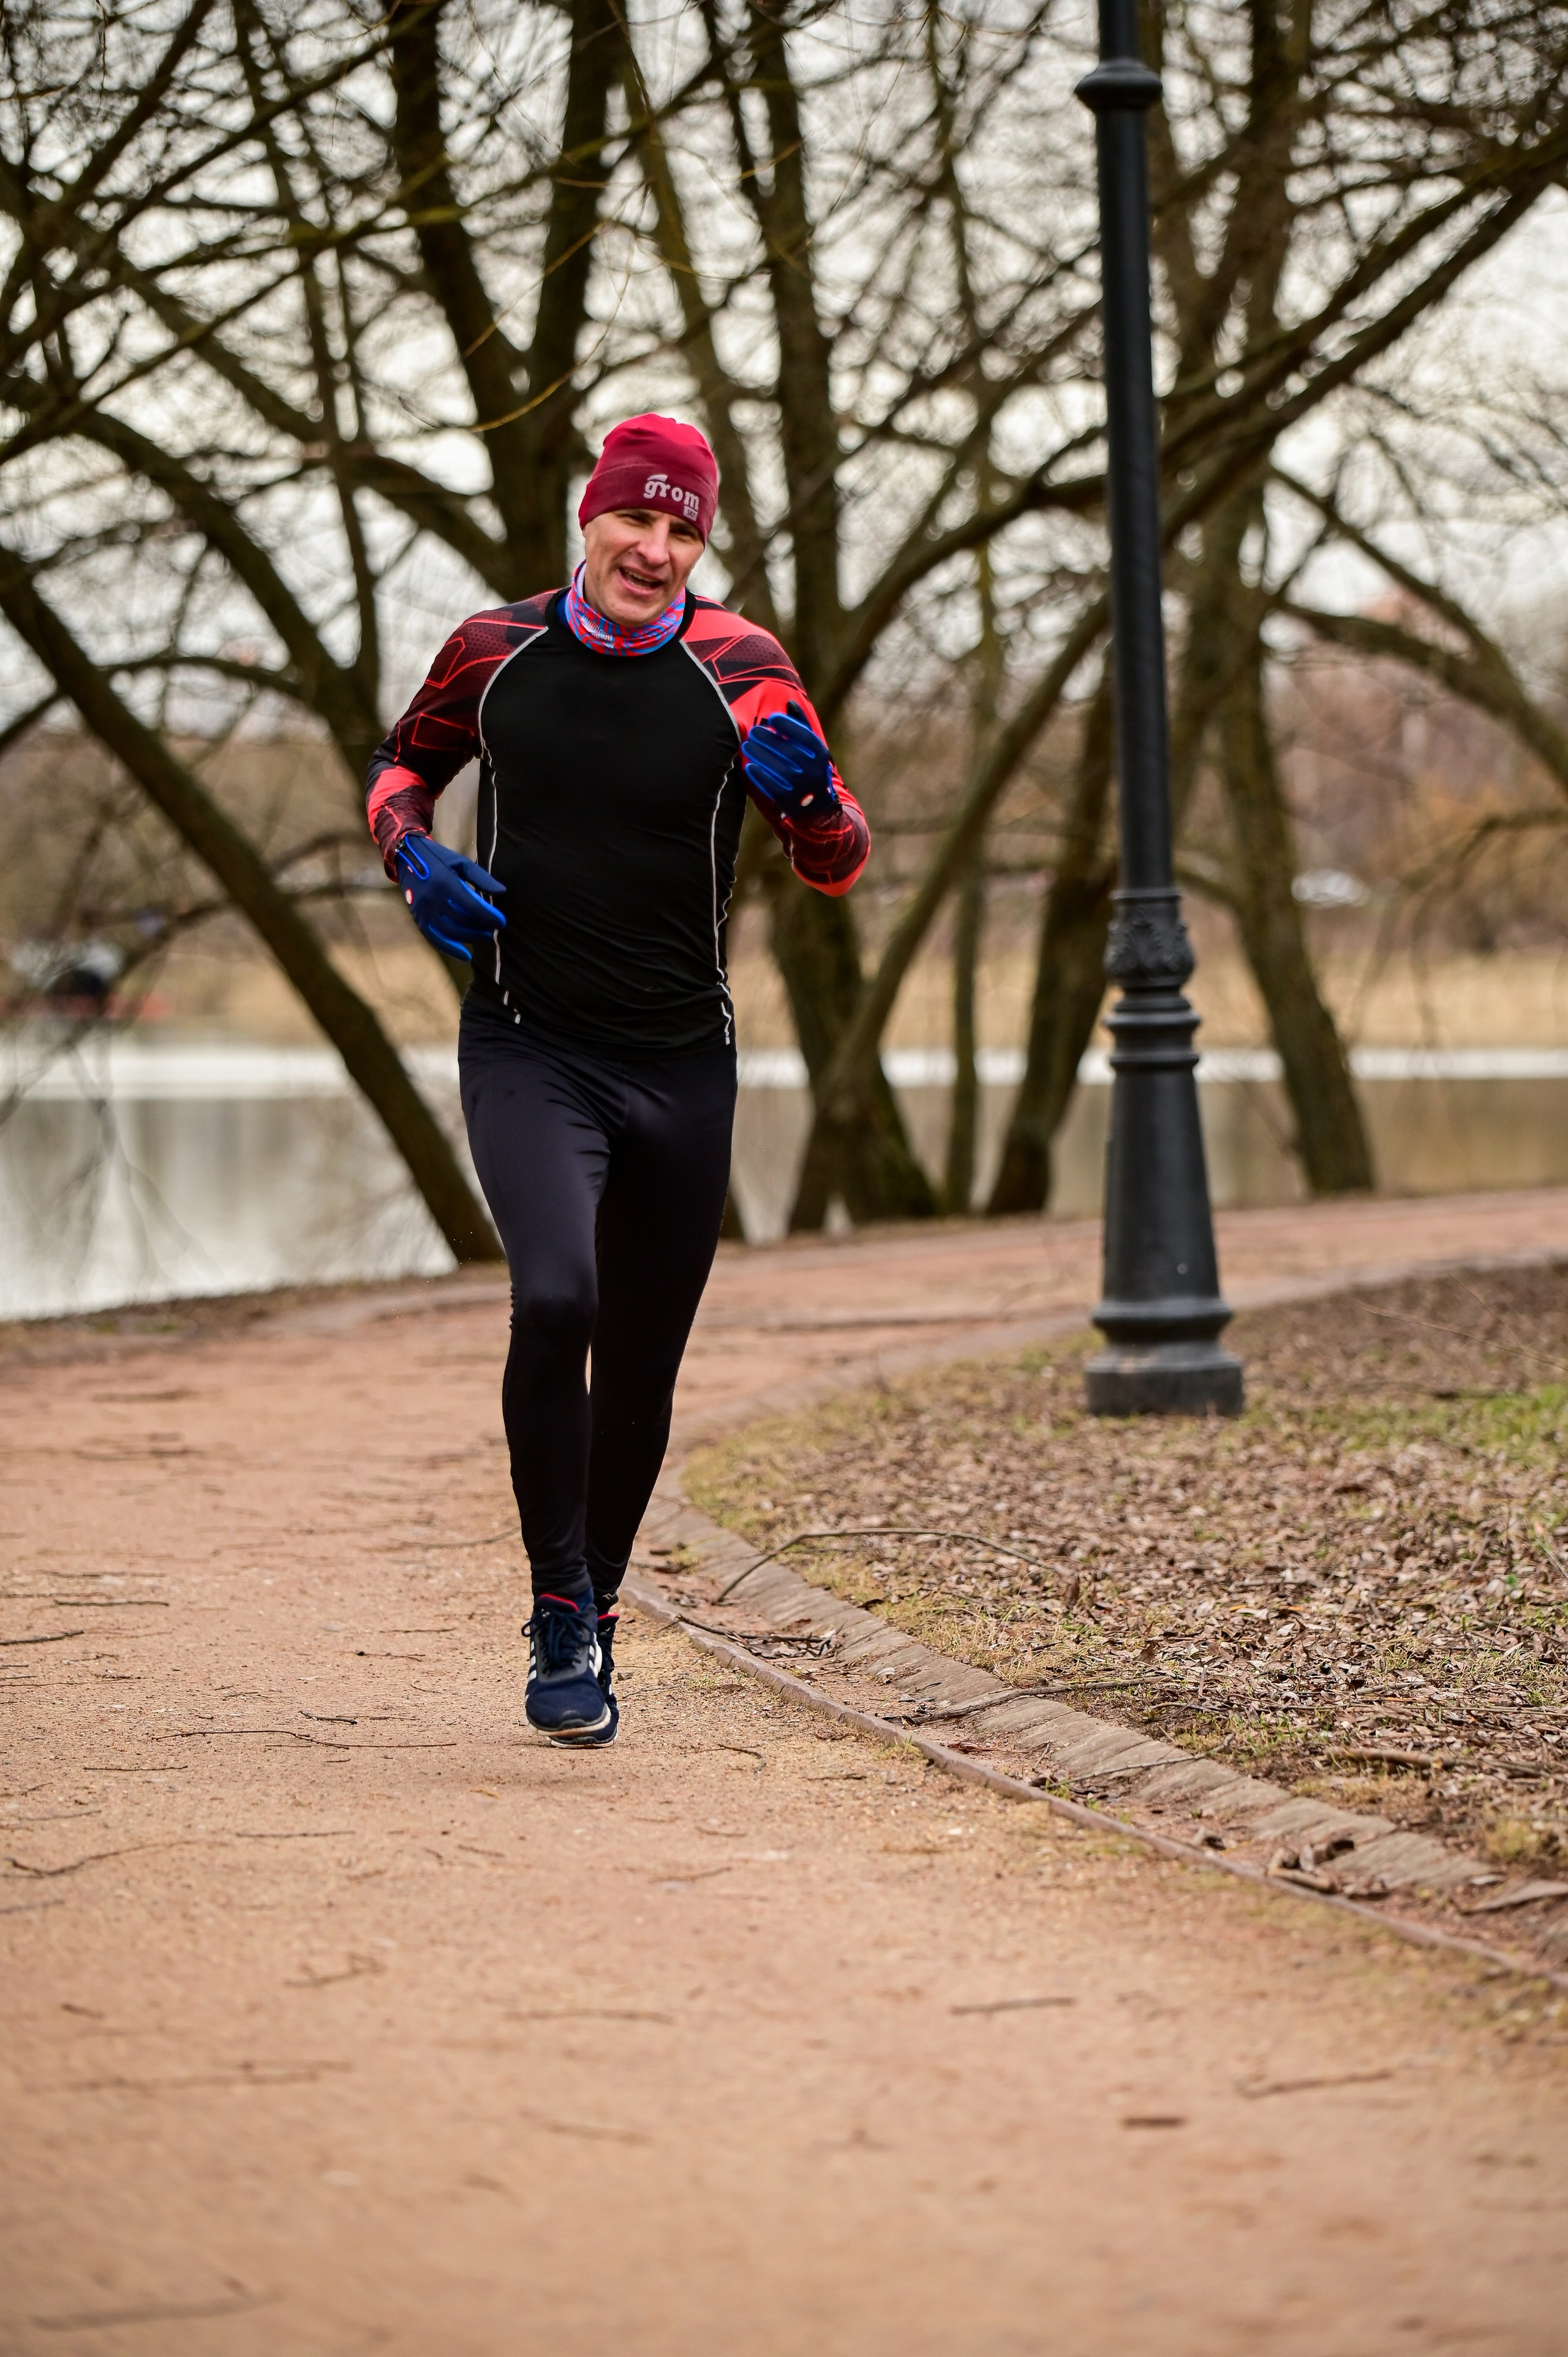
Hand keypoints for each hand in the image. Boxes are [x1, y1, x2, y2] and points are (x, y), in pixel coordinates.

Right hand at [394, 834, 505, 959]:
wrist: (406, 859)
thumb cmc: (439, 860)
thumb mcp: (461, 863)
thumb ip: (482, 878)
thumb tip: (502, 892)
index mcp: (445, 882)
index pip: (471, 905)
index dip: (488, 916)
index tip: (501, 922)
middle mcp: (433, 899)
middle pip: (462, 921)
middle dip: (481, 928)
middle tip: (494, 929)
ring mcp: (424, 911)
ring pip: (450, 932)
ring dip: (470, 937)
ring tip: (484, 936)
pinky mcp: (418, 919)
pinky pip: (435, 938)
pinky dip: (451, 948)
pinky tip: (466, 954)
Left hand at [740, 701, 839, 823]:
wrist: (816, 805)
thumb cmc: (810, 768)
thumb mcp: (812, 748)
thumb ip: (801, 726)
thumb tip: (789, 703)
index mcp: (821, 755)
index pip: (806, 737)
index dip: (789, 726)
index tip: (772, 718)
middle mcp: (814, 772)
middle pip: (790, 753)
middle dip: (770, 740)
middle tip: (753, 731)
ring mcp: (802, 788)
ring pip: (780, 770)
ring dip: (761, 756)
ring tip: (747, 745)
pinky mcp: (789, 802)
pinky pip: (773, 787)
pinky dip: (760, 776)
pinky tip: (749, 766)